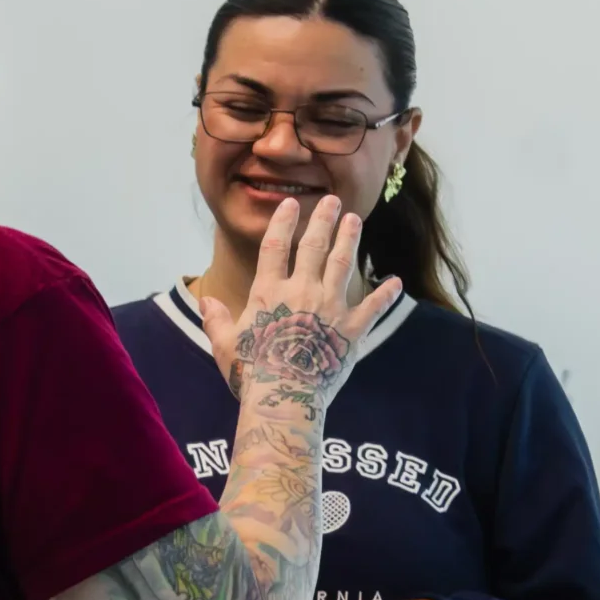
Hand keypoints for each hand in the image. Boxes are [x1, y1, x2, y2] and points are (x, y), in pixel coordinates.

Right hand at [200, 197, 403, 414]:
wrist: (285, 398)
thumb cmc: (251, 374)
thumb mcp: (225, 346)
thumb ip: (215, 320)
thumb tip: (205, 302)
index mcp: (269, 293)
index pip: (275, 247)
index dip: (283, 222)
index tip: (290, 203)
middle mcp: (302, 291)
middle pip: (314, 246)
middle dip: (323, 220)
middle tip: (332, 200)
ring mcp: (330, 308)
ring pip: (343, 264)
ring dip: (349, 239)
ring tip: (354, 220)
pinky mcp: (352, 330)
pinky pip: (373, 307)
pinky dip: (386, 293)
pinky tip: (395, 281)